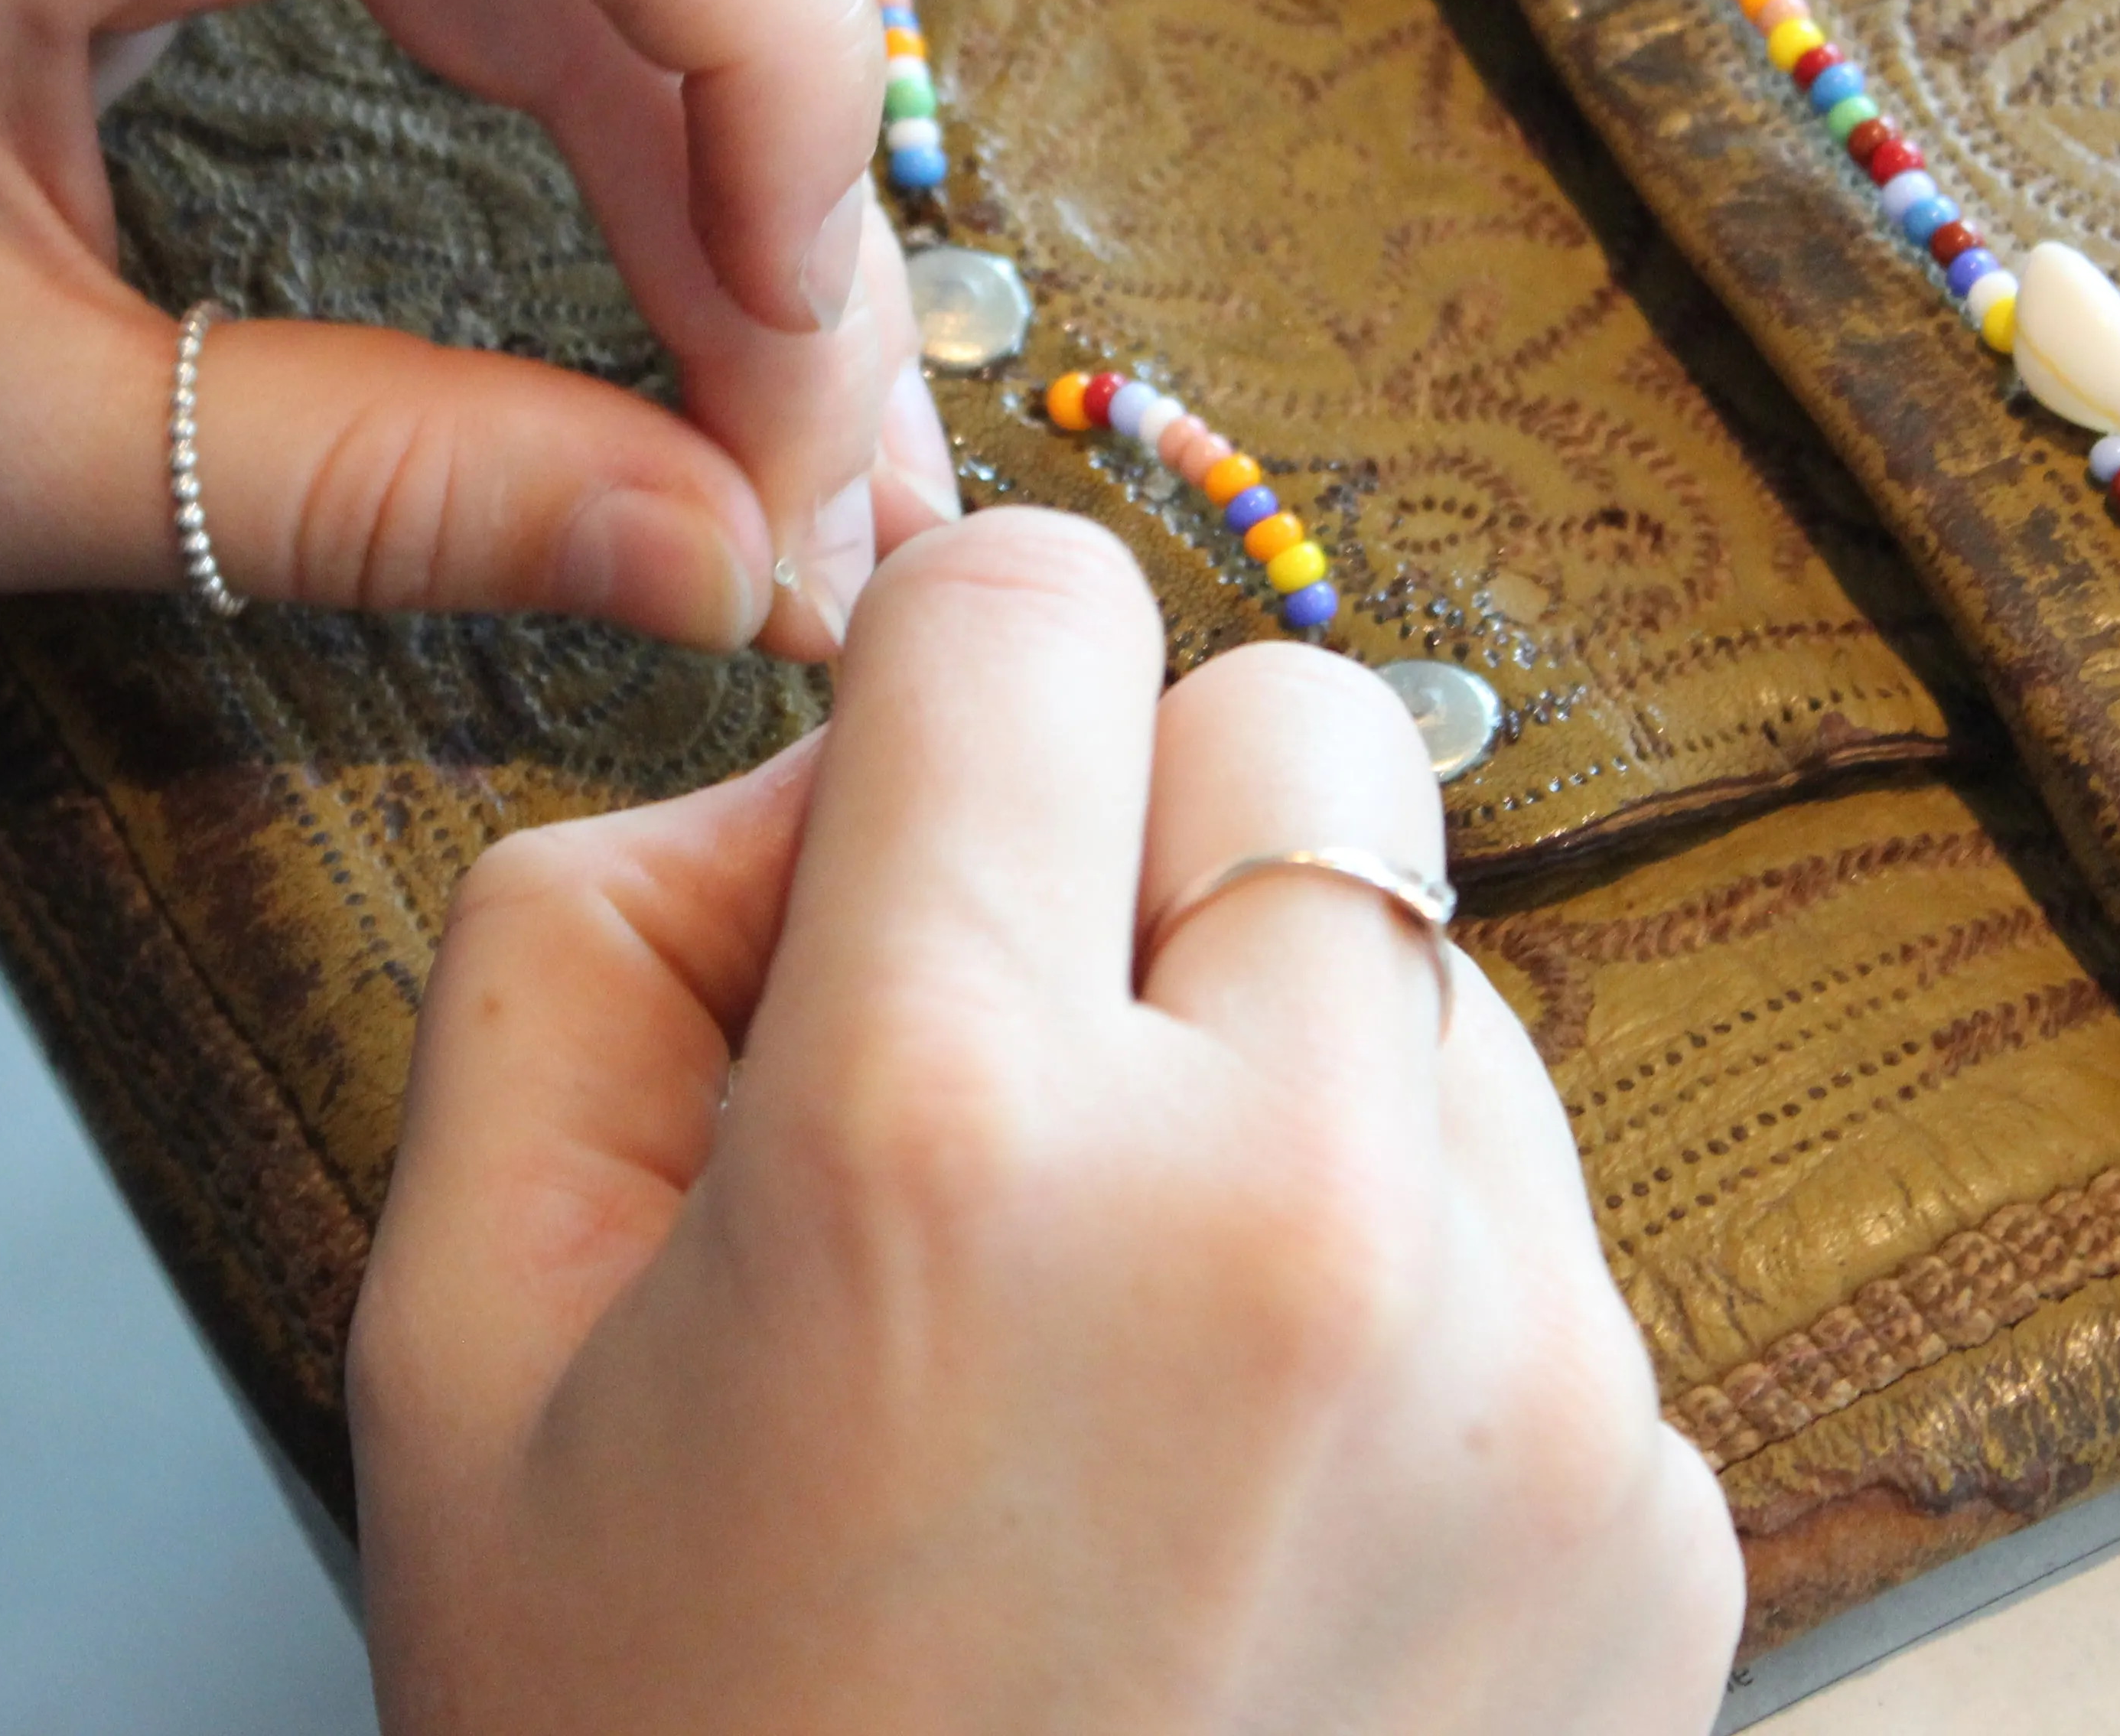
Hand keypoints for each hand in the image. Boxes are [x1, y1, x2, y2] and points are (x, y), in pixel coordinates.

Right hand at [352, 510, 1742, 1734]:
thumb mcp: (460, 1337)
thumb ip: (598, 935)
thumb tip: (830, 771)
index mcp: (948, 1138)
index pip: (1031, 606)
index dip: (937, 677)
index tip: (909, 806)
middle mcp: (1289, 1214)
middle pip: (1298, 725)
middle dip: (1141, 830)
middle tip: (1017, 1057)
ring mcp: (1528, 1372)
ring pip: (1435, 974)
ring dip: (1284, 1065)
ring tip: (1129, 1338)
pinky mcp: (1659, 1513)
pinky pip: (1537, 1225)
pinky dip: (1407, 1280)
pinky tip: (1253, 1491)